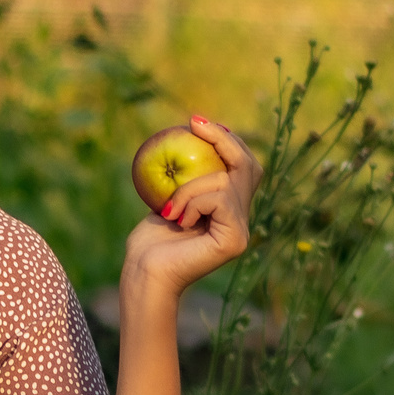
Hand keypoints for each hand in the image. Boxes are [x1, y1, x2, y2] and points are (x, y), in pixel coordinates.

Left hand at [122, 116, 262, 297]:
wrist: (144, 273)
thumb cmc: (149, 242)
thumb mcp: (168, 199)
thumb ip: (186, 179)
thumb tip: (190, 137)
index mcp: (229, 211)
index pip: (243, 167)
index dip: (228, 140)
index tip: (197, 121)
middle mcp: (242, 220)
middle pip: (248, 166)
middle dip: (225, 140)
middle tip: (195, 124)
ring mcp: (242, 231)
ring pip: (225, 181)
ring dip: (189, 188)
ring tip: (169, 210)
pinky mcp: (236, 239)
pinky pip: (219, 198)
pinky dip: (193, 201)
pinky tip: (178, 220)